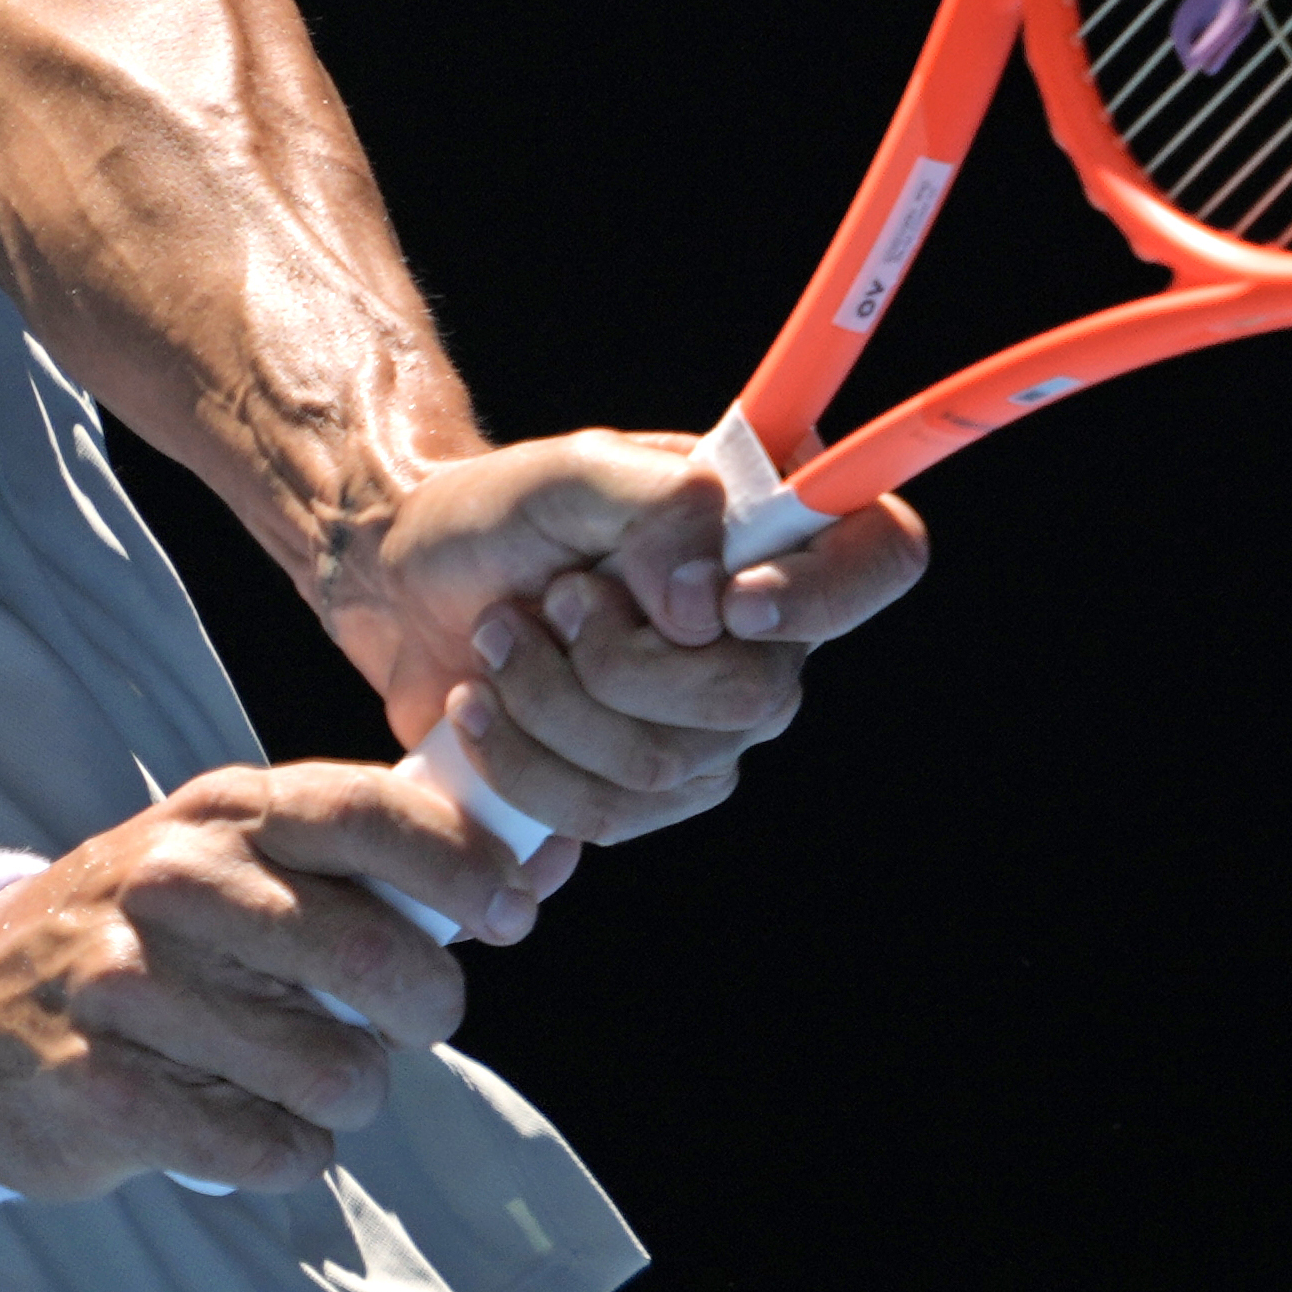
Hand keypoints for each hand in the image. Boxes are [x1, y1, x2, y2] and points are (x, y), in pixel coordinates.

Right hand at [0, 760, 553, 1197]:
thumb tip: (546, 857)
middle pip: (370, 951)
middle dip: (422, 1009)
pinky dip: (284, 1152)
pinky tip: (250, 1124)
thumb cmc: (153, 936)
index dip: (464, 864)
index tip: (510, 911)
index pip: (371, 810)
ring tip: (302, 1080)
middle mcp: (174, 878)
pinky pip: (263, 1146)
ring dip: (344, 1096)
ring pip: (332, 1069)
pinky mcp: (98, 1082)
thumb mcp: (244, 862)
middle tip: (398, 1026)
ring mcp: (126, 979)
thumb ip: (377, 861)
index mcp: (226, 810)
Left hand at [352, 429, 929, 843]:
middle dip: (615, 658)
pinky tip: (483, 706)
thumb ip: (655, 508)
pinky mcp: (642, 794)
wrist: (408, 584)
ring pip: (664, 767)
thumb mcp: (567, 472)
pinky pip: (607, 820)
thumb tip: (703, 601)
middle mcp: (767, 640)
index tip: (731, 602)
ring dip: (549, 703)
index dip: (827, 592)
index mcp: (772, 533)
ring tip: (500, 639)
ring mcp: (712, 729)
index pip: (882, 554)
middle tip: (553, 600)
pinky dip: (522, 764)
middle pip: (752, 699)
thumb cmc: (500, 514)